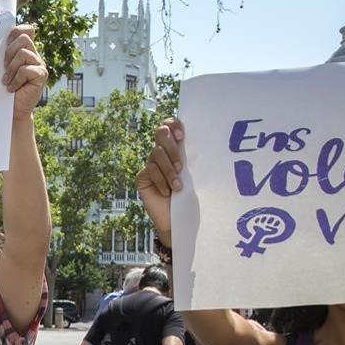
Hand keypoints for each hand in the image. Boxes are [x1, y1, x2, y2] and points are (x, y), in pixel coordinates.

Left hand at [2, 25, 46, 120]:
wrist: (11, 111)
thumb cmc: (3, 90)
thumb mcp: (0, 68)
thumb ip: (2, 54)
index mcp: (25, 50)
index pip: (27, 30)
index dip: (16, 31)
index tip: (5, 44)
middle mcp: (34, 55)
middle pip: (24, 38)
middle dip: (9, 52)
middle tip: (4, 67)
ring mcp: (39, 65)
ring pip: (23, 53)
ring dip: (11, 68)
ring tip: (6, 81)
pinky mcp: (42, 75)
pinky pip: (25, 69)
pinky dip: (15, 79)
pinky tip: (12, 88)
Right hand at [136, 118, 184, 242]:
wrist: (180, 220)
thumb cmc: (191, 196)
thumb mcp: (194, 174)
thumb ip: (192, 156)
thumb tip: (201, 137)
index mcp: (175, 147)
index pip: (169, 125)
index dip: (173, 124)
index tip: (182, 135)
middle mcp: (161, 153)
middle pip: (160, 133)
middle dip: (171, 147)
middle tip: (181, 165)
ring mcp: (150, 165)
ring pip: (156, 153)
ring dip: (169, 169)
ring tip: (178, 185)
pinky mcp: (142, 178)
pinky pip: (150, 170)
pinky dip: (161, 181)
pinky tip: (168, 192)